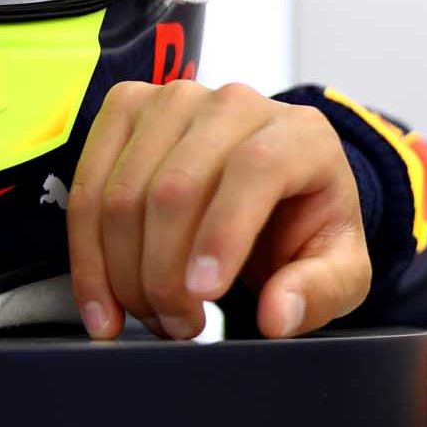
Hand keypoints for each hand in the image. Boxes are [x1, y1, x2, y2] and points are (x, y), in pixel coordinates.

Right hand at [67, 81, 371, 339]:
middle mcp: (238, 105)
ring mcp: (176, 99)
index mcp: (303, 135)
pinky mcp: (127, 108)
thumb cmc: (305, 228)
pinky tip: (103, 302)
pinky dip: (87, 254)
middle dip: (165, 274)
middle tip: (179, 327)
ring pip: (125, 191)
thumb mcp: (339, 269)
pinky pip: (88, 184)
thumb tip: (277, 314)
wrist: (272, 194)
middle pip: (179, 186)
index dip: (224, 232)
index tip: (204, 294)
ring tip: (153, 317)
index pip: (257, 169)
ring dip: (125, 272)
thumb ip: (319, 291)